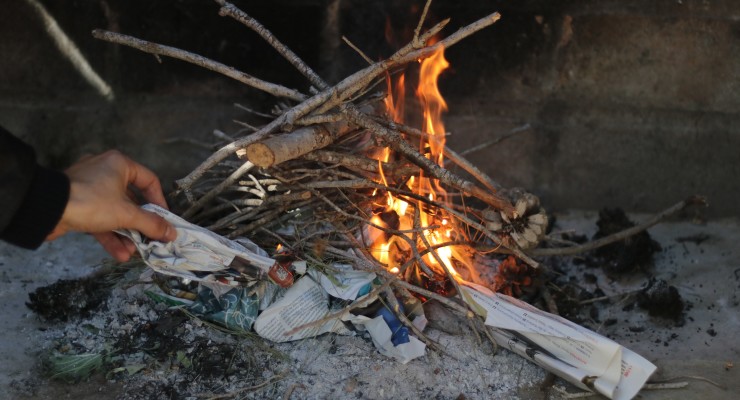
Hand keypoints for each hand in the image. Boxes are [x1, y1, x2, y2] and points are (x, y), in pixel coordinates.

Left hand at [47, 150, 176, 260]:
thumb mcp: (126, 214)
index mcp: (119, 164)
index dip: (159, 201)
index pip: (149, 181)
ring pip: (115, 212)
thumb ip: (152, 224)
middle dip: (140, 224)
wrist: (46, 208)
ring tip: (133, 252)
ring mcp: (89, 188)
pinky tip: (119, 253)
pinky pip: (99, 219)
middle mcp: (105, 172)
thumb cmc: (90, 202)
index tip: (164, 220)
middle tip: (149, 239)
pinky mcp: (77, 204)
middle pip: (131, 200)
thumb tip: (172, 233)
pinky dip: (109, 235)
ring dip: (125, 234)